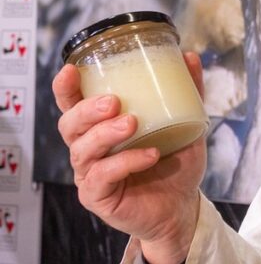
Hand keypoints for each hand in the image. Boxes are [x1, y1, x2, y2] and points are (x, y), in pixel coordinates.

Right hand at [53, 52, 207, 263]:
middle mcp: (89, 149)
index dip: (66, 88)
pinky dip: (126, 162)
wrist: (183, 206)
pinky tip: (149, 155)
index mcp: (100, 127)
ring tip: (133, 123)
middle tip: (114, 102)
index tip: (73, 70)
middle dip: (87, 110)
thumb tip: (190, 57)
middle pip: (69, 125)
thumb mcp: (187, 124)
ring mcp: (90, 174)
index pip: (72, 104)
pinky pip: (103, 176)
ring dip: (106, 134)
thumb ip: (188, 93)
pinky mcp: (99, 196)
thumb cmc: (175, 164)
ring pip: (83, 150)